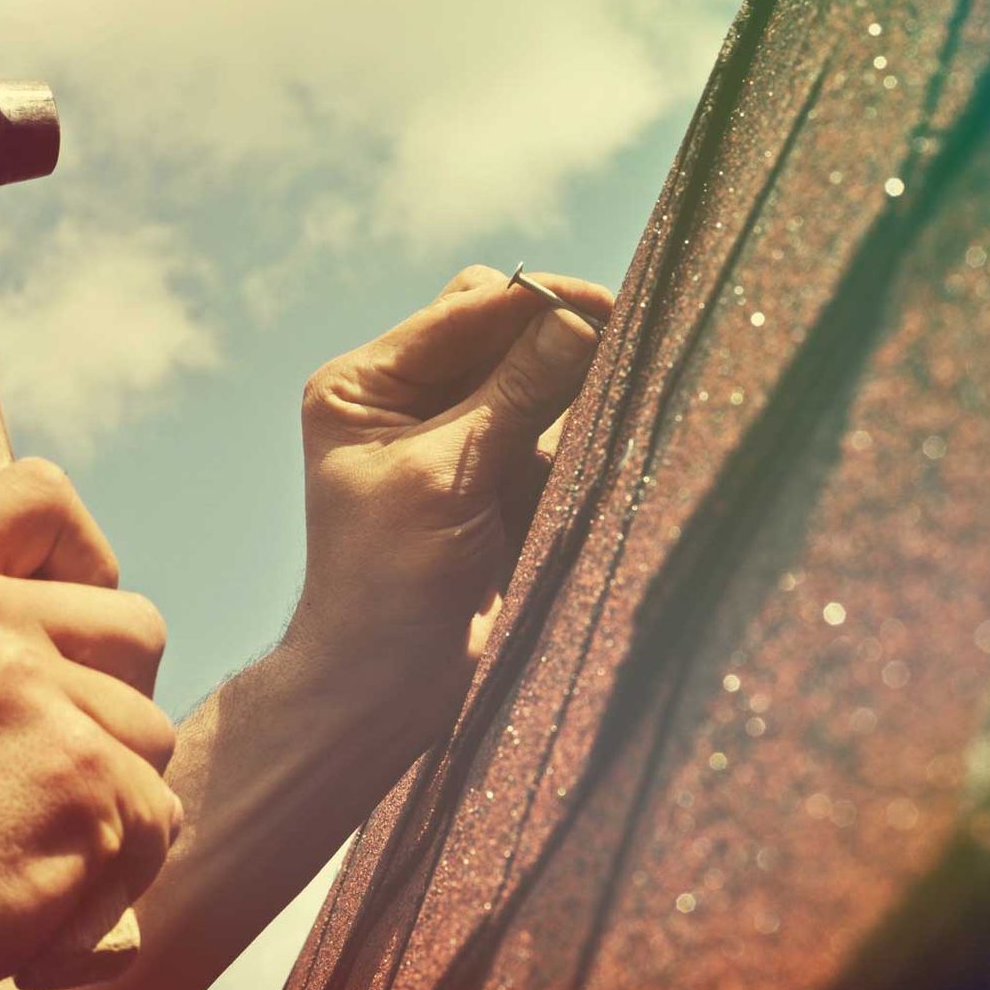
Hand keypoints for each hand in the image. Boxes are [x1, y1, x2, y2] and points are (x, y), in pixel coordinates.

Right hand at [0, 460, 180, 989]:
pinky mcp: (82, 781)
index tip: (69, 622)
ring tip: (19, 837)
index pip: (40, 493)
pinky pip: (157, 816)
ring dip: (112, 798)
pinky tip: (40, 886)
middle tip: (37, 768)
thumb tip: (81, 598)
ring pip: (151, 733)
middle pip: (136, 626)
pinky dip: (117, 869)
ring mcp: (32, 696)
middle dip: (113, 702)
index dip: (83, 557)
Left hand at [289, 265, 610, 732]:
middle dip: (559, 337)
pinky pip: (554, 428)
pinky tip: (610, 435)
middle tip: (625, 345)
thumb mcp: (446, 477)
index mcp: (364, 384)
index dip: (535, 302)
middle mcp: (406, 398)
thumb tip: (580, 319)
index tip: (607, 306)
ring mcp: (457, 435)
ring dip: (577, 383)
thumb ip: (513, 395)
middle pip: (503, 332)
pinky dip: (581, 430)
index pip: (464, 311)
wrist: (389, 687)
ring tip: (622, 391)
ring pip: (538, 375)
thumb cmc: (388, 583)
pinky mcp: (500, 477)